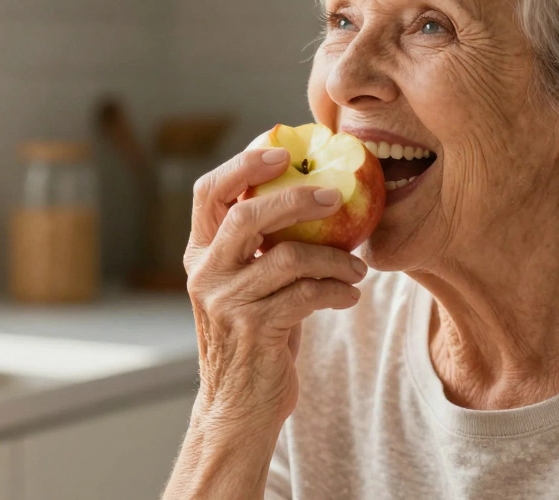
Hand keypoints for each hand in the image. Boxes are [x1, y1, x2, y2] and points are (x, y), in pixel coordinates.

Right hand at [184, 146, 366, 431]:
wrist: (239, 409)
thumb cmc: (254, 338)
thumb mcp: (248, 285)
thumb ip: (262, 247)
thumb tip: (313, 195)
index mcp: (201, 254)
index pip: (208, 193)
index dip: (243, 165)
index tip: (282, 149)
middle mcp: (206, 273)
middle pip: (247, 216)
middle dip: (297, 198)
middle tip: (337, 197)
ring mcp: (226, 302)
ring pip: (288, 257)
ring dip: (334, 257)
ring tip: (358, 266)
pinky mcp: (254, 329)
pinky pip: (306, 294)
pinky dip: (337, 289)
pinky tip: (351, 293)